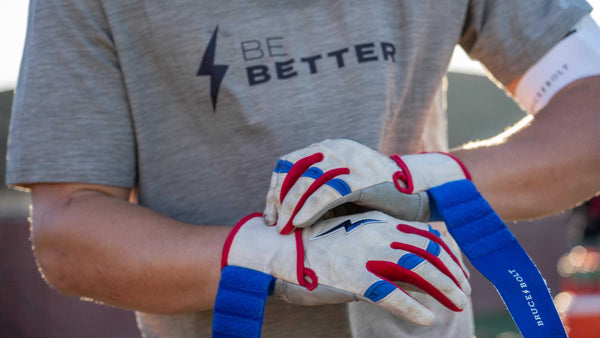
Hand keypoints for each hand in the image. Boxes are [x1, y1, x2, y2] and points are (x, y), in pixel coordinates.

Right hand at [221, 211, 470, 325]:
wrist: (277, 248)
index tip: (460, 271)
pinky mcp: (354, 276)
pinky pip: (391, 294)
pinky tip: (427, 319)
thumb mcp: (353, 240)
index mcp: (379, 223)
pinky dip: (413, 308)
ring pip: (419, 270)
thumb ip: (380, 249)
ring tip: (458, 303)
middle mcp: (378, 235)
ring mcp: (367, 255)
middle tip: (465, 290)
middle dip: (454, 272)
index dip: (449, 254)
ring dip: (444, 288)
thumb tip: (409, 270)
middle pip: (429, 251)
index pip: (426, 235)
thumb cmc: (315, 247)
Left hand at [264, 139, 468, 233]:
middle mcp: (335, 148)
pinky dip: (309, 209)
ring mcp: (348, 161)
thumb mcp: (339, 189)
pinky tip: (301, 223)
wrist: (414, 195)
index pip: (289, 163)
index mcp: (328, 147)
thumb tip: (282, 211)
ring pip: (307, 182)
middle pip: (293, 171)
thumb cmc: (373, 197)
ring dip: (291, 207)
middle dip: (280, 200)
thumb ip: (315, 191)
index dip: (274, 189)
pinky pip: (326, 193)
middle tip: (276, 224)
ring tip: (286, 229)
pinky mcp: (360, 177)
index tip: (271, 214)